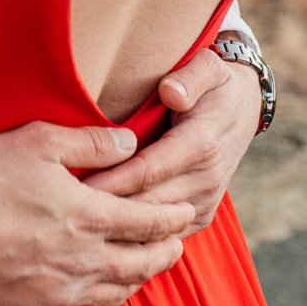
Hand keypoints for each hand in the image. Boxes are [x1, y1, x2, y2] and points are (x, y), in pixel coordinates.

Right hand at [0, 121, 193, 305]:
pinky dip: (100, 299)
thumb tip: (130, 143)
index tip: (187, 211)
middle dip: (165, 252)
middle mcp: (81, 261)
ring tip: (145, 267)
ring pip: (116, 293)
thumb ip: (90, 142)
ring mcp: (58, 291)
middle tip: (178, 244)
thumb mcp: (37, 140)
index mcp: (87, 217)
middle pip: (141, 264)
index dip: (172, 217)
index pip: (148, 222)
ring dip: (138, 279)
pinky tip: (98, 290)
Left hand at [85, 48, 257, 234]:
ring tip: (75, 226)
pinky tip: (102, 237)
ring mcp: (204, 201)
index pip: (147, 170)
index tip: (75, 185)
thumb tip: (170, 92)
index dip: (111, 180)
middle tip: (63, 209)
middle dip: (106, 208)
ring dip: (118, 227)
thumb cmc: (215, 85)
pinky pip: (166, 235)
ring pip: (155, 226)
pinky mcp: (201, 214)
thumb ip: (190, 76)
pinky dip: (136, 238)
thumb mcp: (209, 67)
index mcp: (201, 144)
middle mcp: (205, 179)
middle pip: (146, 202)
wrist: (244, 109)